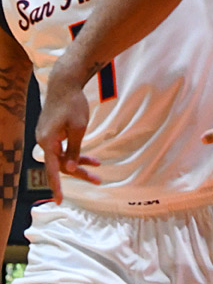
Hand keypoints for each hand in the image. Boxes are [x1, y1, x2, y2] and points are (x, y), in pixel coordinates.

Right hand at [35, 75, 99, 203]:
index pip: (52, 169)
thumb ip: (73, 150)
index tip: (59, 200)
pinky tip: (91, 159)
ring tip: (98, 167)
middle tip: (97, 181)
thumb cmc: (72, 104)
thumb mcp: (78, 128)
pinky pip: (62, 148)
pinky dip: (75, 152)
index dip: (56, 186)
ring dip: (79, 162)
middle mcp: (43, 141)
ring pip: (63, 156)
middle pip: (60, 164)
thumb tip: (69, 169)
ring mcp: (46, 137)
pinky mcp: (51, 133)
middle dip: (79, 173)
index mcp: (47, 141)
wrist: (65, 83)